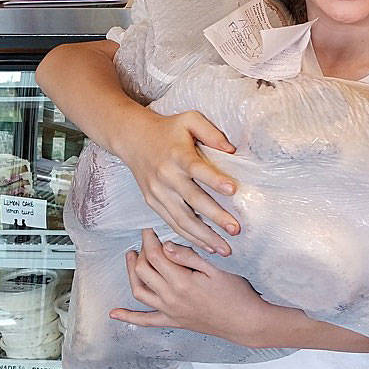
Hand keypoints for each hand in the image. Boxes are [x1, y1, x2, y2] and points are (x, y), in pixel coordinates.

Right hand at [115, 110, 239, 255]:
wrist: (132, 138)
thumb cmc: (167, 129)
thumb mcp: (190, 120)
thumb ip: (211, 132)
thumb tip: (232, 149)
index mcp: (177, 155)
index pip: (197, 169)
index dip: (215, 179)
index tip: (233, 190)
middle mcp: (166, 176)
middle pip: (193, 200)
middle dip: (215, 217)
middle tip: (236, 229)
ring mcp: (158, 193)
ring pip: (182, 219)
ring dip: (204, 236)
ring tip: (225, 248)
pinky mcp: (153, 203)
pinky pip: (173, 223)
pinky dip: (189, 237)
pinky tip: (207, 246)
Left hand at [115, 230, 269, 341]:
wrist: (246, 322)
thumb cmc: (237, 295)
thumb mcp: (216, 270)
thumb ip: (189, 257)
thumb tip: (167, 245)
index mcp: (182, 282)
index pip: (156, 256)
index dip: (150, 240)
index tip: (150, 229)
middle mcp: (170, 298)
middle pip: (143, 270)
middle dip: (141, 251)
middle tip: (146, 239)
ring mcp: (170, 311)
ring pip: (139, 291)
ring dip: (131, 273)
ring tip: (131, 258)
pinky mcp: (173, 321)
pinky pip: (146, 321)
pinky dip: (129, 317)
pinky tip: (115, 313)